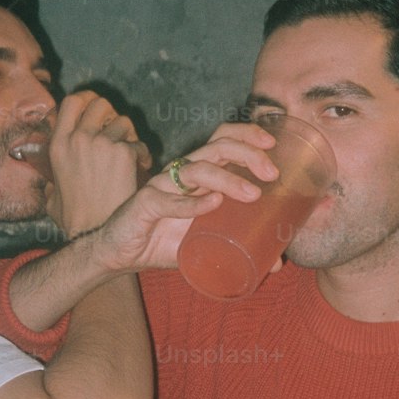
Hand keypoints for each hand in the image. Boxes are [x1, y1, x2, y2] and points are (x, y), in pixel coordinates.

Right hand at [45, 90, 152, 236]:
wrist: (94, 233)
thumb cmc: (75, 219)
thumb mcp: (52, 195)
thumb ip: (52, 181)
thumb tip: (51, 180)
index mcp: (58, 145)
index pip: (71, 102)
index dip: (86, 101)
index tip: (95, 111)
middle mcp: (78, 138)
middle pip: (99, 104)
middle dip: (110, 115)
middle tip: (116, 133)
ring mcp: (101, 144)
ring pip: (123, 122)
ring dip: (128, 136)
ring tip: (129, 156)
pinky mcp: (124, 153)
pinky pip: (138, 144)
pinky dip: (142, 155)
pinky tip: (139, 169)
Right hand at [91, 120, 279, 272]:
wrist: (120, 254)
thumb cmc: (165, 240)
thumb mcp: (208, 242)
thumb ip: (241, 246)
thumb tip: (277, 263)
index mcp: (199, 173)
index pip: (224, 139)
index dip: (247, 135)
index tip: (273, 146)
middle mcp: (182, 173)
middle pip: (217, 146)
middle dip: (247, 154)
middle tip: (271, 173)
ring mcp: (163, 186)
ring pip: (198, 169)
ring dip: (228, 179)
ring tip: (252, 195)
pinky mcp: (145, 203)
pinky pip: (169, 200)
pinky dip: (193, 203)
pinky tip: (213, 205)